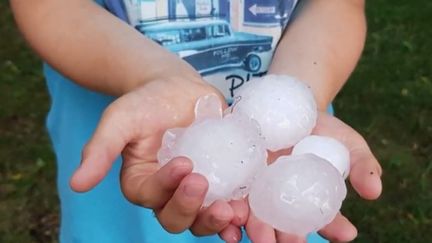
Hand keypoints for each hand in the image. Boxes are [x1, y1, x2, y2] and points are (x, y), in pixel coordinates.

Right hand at [69, 78, 237, 235]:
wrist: (176, 88)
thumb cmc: (144, 103)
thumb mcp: (119, 120)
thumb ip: (100, 150)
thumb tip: (76, 184)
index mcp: (143, 183)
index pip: (151, 196)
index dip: (167, 187)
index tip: (183, 163)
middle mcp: (170, 192)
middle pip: (178, 217)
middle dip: (191, 208)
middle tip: (204, 184)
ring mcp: (198, 188)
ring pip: (203, 217)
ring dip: (217, 220)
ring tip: (232, 212)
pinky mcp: (222, 178)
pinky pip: (230, 201)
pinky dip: (239, 210)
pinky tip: (248, 209)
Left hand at [221, 111, 382, 242]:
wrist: (288, 104)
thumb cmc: (323, 129)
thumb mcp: (348, 144)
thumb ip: (362, 166)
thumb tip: (375, 192)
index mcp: (307, 200)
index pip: (322, 220)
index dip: (333, 227)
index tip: (345, 232)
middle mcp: (279, 200)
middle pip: (280, 225)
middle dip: (282, 238)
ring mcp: (254, 187)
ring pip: (249, 213)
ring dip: (249, 226)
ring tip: (251, 232)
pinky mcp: (232, 171)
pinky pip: (226, 188)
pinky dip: (223, 201)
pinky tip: (223, 207)